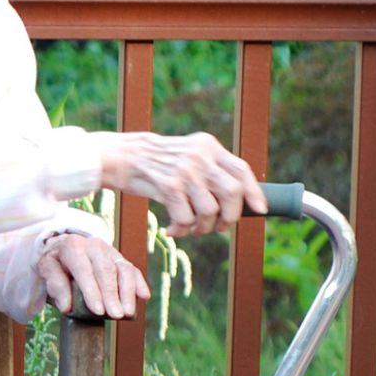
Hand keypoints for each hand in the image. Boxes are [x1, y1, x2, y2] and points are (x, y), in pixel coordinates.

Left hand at [37, 233, 149, 318]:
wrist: (63, 248)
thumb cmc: (55, 264)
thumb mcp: (46, 271)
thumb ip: (55, 286)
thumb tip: (66, 307)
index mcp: (72, 246)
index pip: (83, 270)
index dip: (92, 291)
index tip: (98, 311)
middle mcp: (93, 245)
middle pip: (106, 270)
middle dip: (111, 294)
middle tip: (115, 315)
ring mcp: (109, 251)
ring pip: (123, 269)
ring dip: (127, 292)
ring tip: (128, 313)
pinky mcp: (120, 258)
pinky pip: (132, 269)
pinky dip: (139, 283)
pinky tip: (143, 296)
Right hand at [90, 130, 265, 236]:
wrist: (116, 156)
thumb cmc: (152, 162)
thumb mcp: (185, 155)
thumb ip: (208, 168)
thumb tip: (235, 197)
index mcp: (207, 146)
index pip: (241, 170)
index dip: (254, 193)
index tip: (259, 210)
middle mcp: (199, 156)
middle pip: (233, 193)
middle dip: (230, 217)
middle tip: (219, 227)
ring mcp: (184, 171)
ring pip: (211, 210)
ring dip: (203, 227)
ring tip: (191, 229)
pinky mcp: (167, 186)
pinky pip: (186, 218)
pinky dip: (181, 230)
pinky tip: (172, 229)